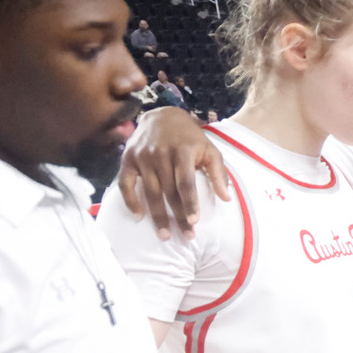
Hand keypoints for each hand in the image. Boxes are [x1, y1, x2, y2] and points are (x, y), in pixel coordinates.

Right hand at [115, 107, 227, 238]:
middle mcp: (160, 154)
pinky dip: (130, 200)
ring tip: (165, 235)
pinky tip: (138, 216)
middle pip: (169, 191)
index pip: (186, 182)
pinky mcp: (128, 159)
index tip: (194, 221)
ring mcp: (142, 157)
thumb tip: (226, 198)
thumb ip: (219, 173)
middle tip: (186, 236)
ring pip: (149, 191)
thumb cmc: (190, 138)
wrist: (162, 116)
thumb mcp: (210, 150)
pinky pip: (125, 183)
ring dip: (156, 216)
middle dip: (177, 216)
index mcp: (182, 151)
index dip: (190, 202)